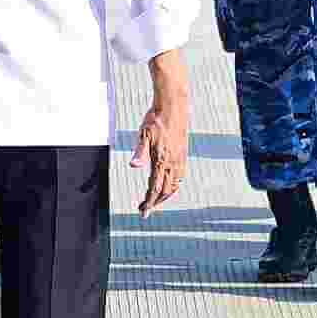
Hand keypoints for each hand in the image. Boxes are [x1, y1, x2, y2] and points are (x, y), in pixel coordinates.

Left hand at [133, 58, 190, 211]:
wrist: (173, 105)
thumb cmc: (155, 118)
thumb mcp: (143, 135)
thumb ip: (140, 152)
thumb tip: (133, 166)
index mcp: (162, 160)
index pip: (155, 188)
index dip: (149, 202)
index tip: (143, 212)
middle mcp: (174, 162)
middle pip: (165, 191)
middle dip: (155, 202)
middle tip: (145, 208)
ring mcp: (180, 158)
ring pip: (175, 185)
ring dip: (165, 195)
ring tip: (155, 200)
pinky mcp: (183, 153)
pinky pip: (180, 176)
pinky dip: (173, 185)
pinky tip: (168, 184)